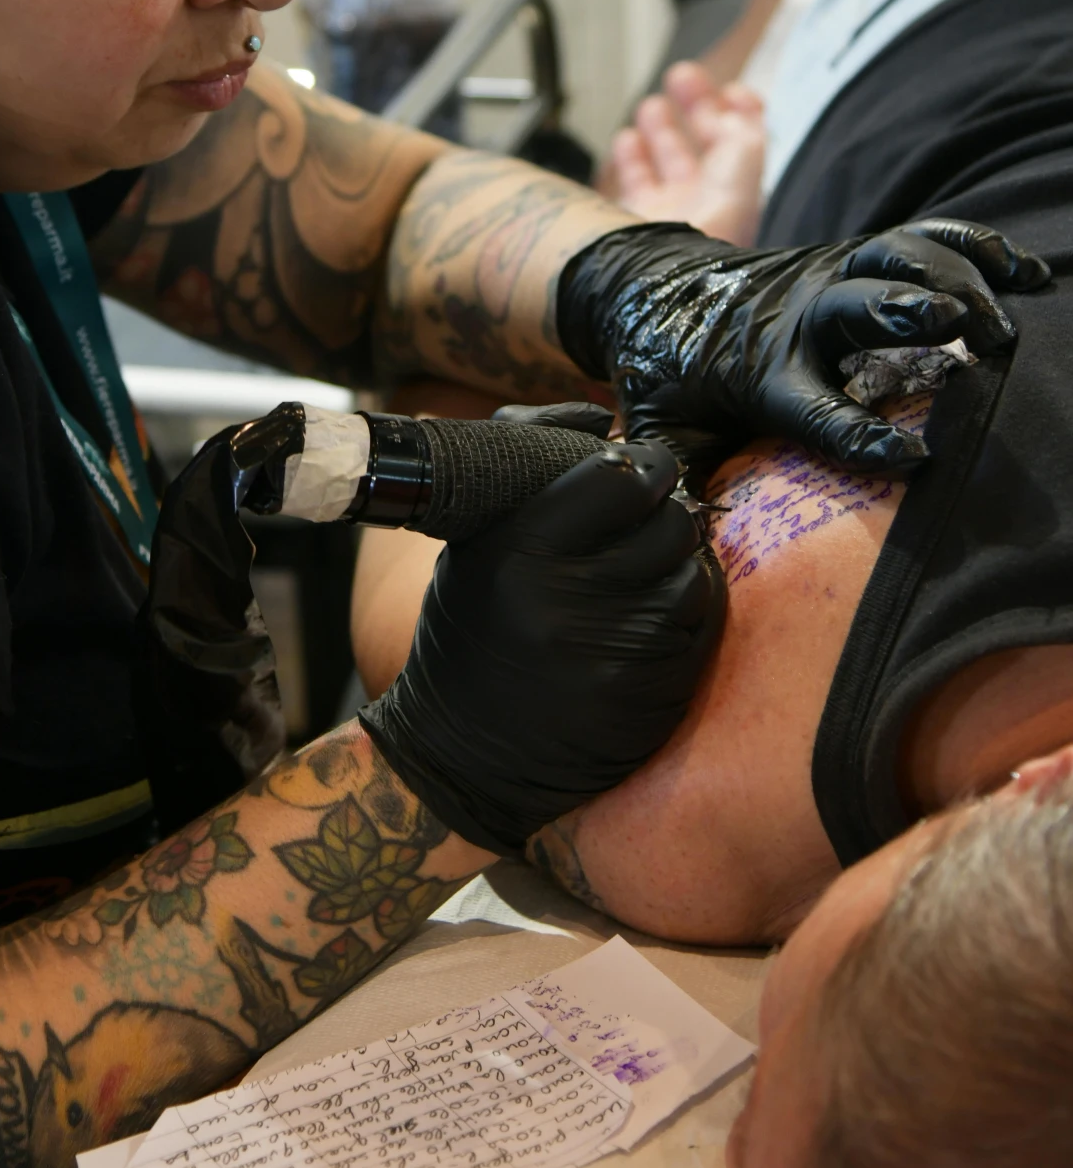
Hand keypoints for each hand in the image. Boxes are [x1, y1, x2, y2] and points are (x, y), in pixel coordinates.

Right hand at [358, 434, 722, 853]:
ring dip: (683, 569)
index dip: (644, 466)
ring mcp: (615, 652)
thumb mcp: (480, 540)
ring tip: (646, 579)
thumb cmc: (474, 628)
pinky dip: (687, 619)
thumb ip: (533, 460)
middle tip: (651, 526)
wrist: (465, 752)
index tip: (643, 473)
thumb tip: (608, 414)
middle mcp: (568, 599)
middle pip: (669, 524)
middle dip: (669, 517)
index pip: (620, 477)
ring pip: (697, 576)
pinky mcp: (651, 696)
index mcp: (521, 548)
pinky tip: (651, 623)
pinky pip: (702, 632)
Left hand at [558, 215, 1049, 472]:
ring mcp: (830, 275)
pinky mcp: (854, 255)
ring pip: (899, 256)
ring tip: (1007, 323)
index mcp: (758, 374)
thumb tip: (673, 542)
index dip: (860, 435)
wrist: (653, 287)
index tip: (915, 459)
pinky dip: (978, 245)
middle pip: (859, 305)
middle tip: (975, 331)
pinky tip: (1030, 274)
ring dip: (957, 277)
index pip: (812, 409)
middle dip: (913, 311)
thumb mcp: (658, 431)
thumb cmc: (667, 375)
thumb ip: (672, 480)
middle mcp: (799, 315)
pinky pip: (924, 236)